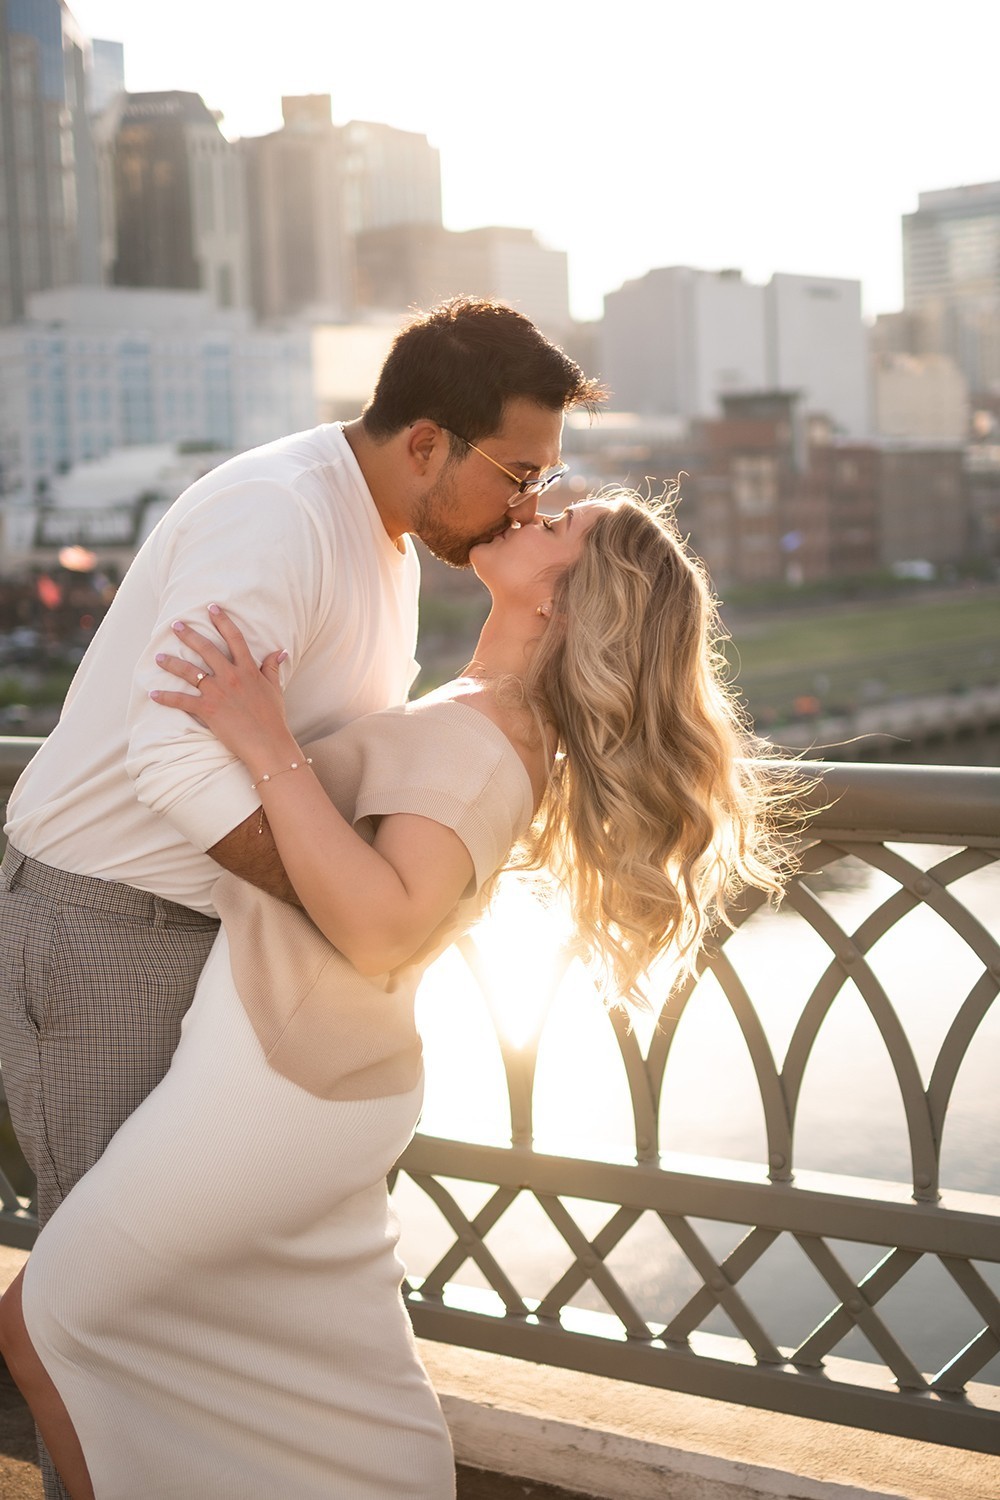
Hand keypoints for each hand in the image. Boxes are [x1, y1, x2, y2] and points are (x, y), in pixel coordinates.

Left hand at [150, 604, 291, 766]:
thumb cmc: (273, 718)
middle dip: (189, 635)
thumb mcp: (275, 689)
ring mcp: (218, 692)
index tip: (212, 608)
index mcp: (248, 670)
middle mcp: (231, 676)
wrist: (267, 743)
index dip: (223, 621)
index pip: (234, 638)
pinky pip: (182, 700)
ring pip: (190, 671)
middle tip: (175, 625)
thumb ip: (273, 668)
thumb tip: (281, 651)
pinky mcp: (208, 709)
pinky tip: (153, 694)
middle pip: (207, 649)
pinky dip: (166, 698)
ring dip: (172, 663)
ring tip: (158, 656)